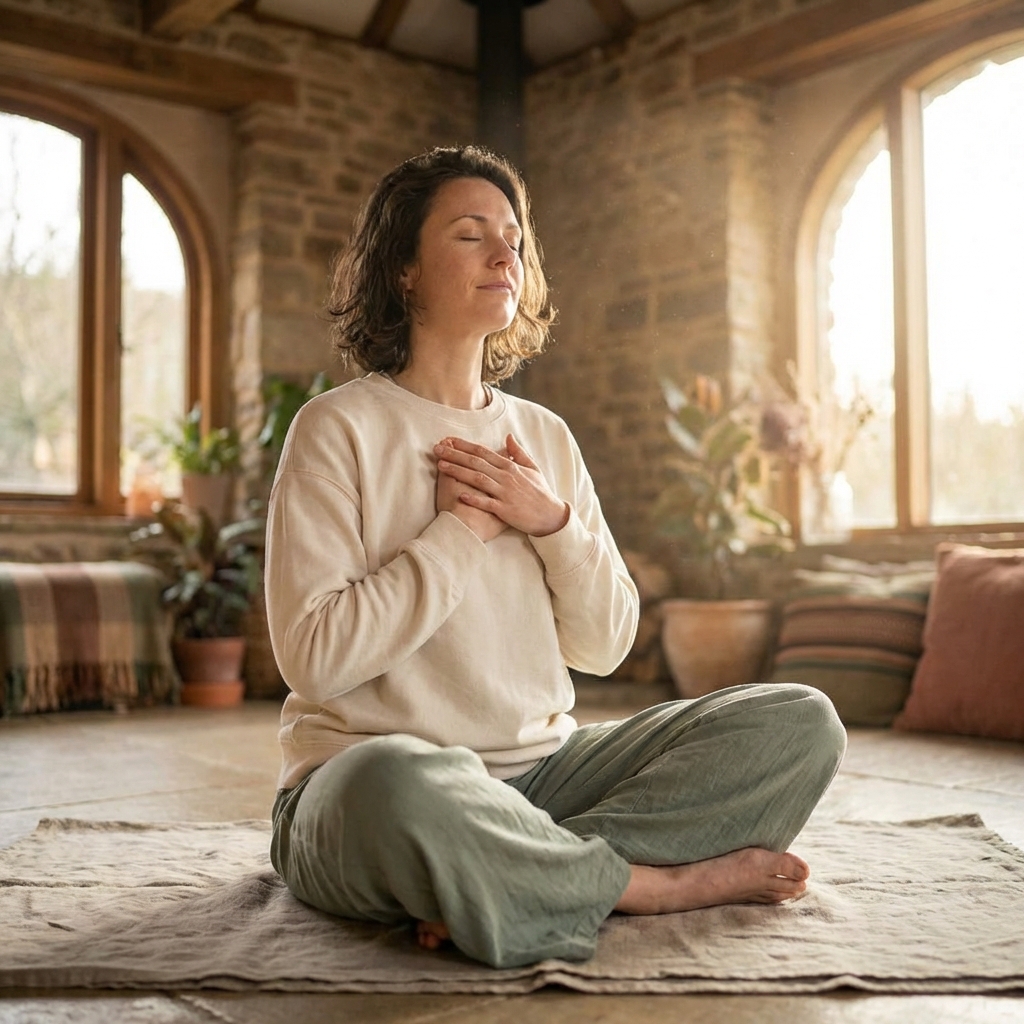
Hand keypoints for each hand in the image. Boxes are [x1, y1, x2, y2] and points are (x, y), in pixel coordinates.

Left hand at [434, 434, 570, 536]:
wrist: (550, 515)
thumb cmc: (540, 492)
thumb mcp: (532, 468)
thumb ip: (519, 452)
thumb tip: (508, 436)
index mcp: (510, 466)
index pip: (483, 452)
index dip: (464, 445)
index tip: (448, 440)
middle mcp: (506, 477)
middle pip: (476, 462)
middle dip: (454, 455)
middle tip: (436, 449)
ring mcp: (505, 493)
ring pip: (478, 479)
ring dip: (458, 471)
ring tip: (441, 466)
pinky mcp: (505, 510)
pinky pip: (487, 503)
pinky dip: (474, 498)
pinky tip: (460, 494)